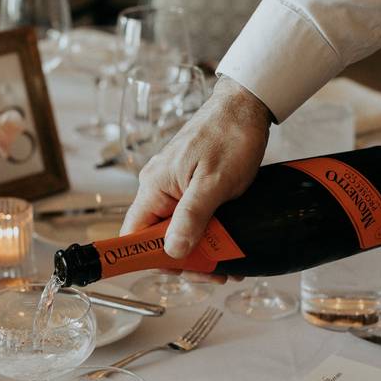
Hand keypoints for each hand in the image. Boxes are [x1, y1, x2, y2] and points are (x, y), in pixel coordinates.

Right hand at [120, 76, 271, 282]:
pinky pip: (191, 219)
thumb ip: (192, 217)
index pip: (134, 234)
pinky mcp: (191, 186)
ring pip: (178, 231)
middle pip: (158, 238)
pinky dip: (208, 235)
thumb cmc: (229, 136)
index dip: (147, 257)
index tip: (175, 273)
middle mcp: (159, 188)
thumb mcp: (214, 183)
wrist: (246, 107)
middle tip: (215, 272)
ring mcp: (175, 187)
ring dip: (201, 251)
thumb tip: (173, 251)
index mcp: (154, 187)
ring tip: (228, 264)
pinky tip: (227, 245)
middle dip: (186, 260)